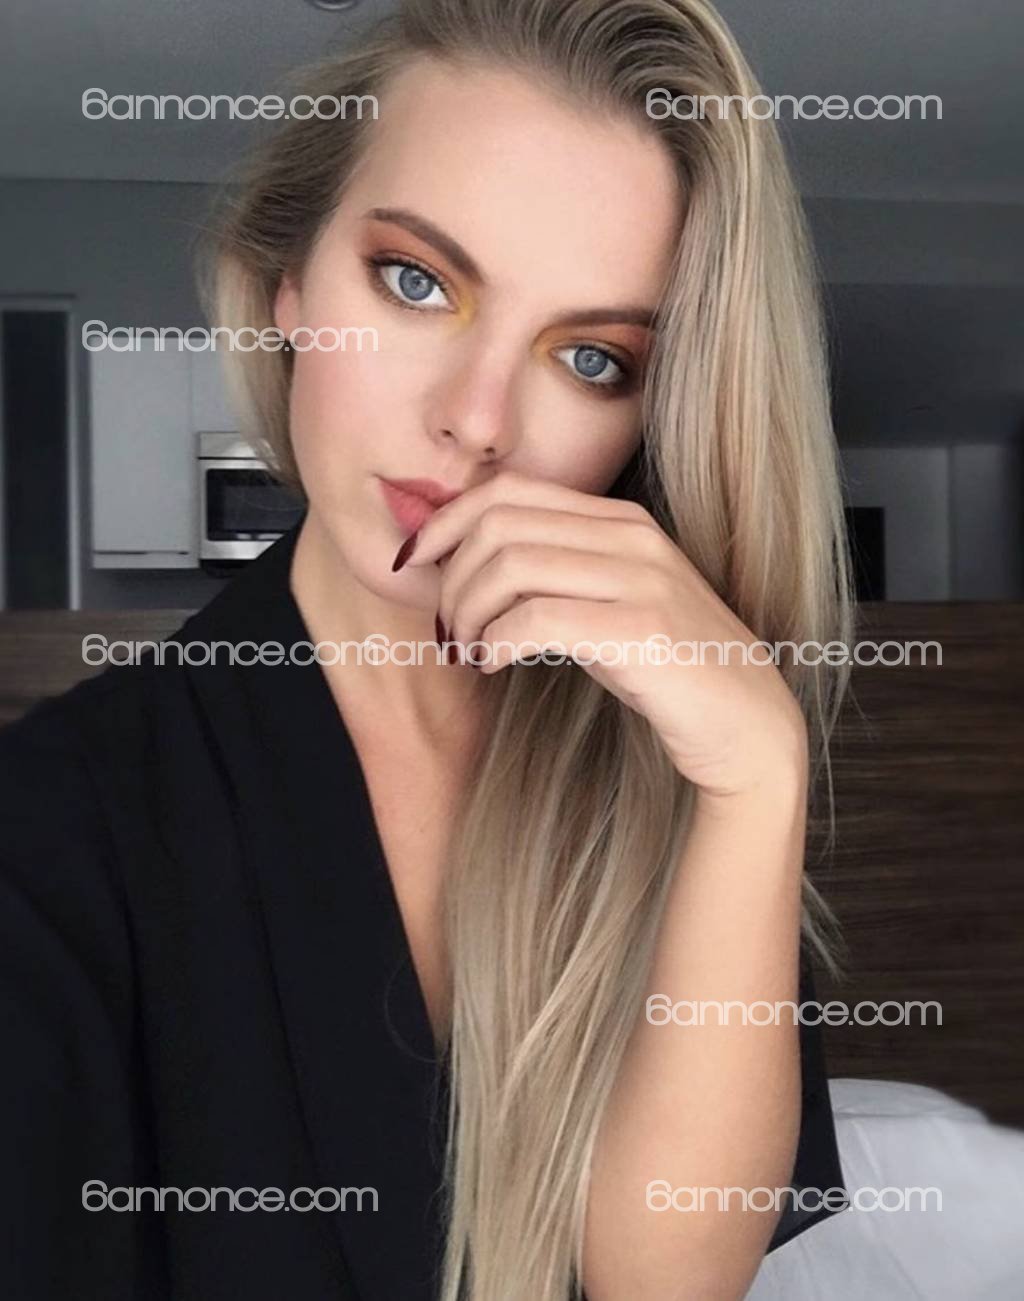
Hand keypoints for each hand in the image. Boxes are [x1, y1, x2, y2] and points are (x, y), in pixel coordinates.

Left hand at [404, 470, 807, 797]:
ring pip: (511, 566)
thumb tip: (460, 570)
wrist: (743, 724)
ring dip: (470, 614)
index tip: (414, 565)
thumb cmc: (660, 669)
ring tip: (471, 651)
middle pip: (499, 524)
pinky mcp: (643, 629)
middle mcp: (631, 536)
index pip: (507, 490)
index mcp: (619, 519)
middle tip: (449, 629)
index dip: (446, 523)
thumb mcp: (601, 604)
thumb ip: (549, 575)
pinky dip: (497, 642)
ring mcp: (642, 579)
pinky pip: (537, 618)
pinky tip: (494, 666)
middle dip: (452, 578)